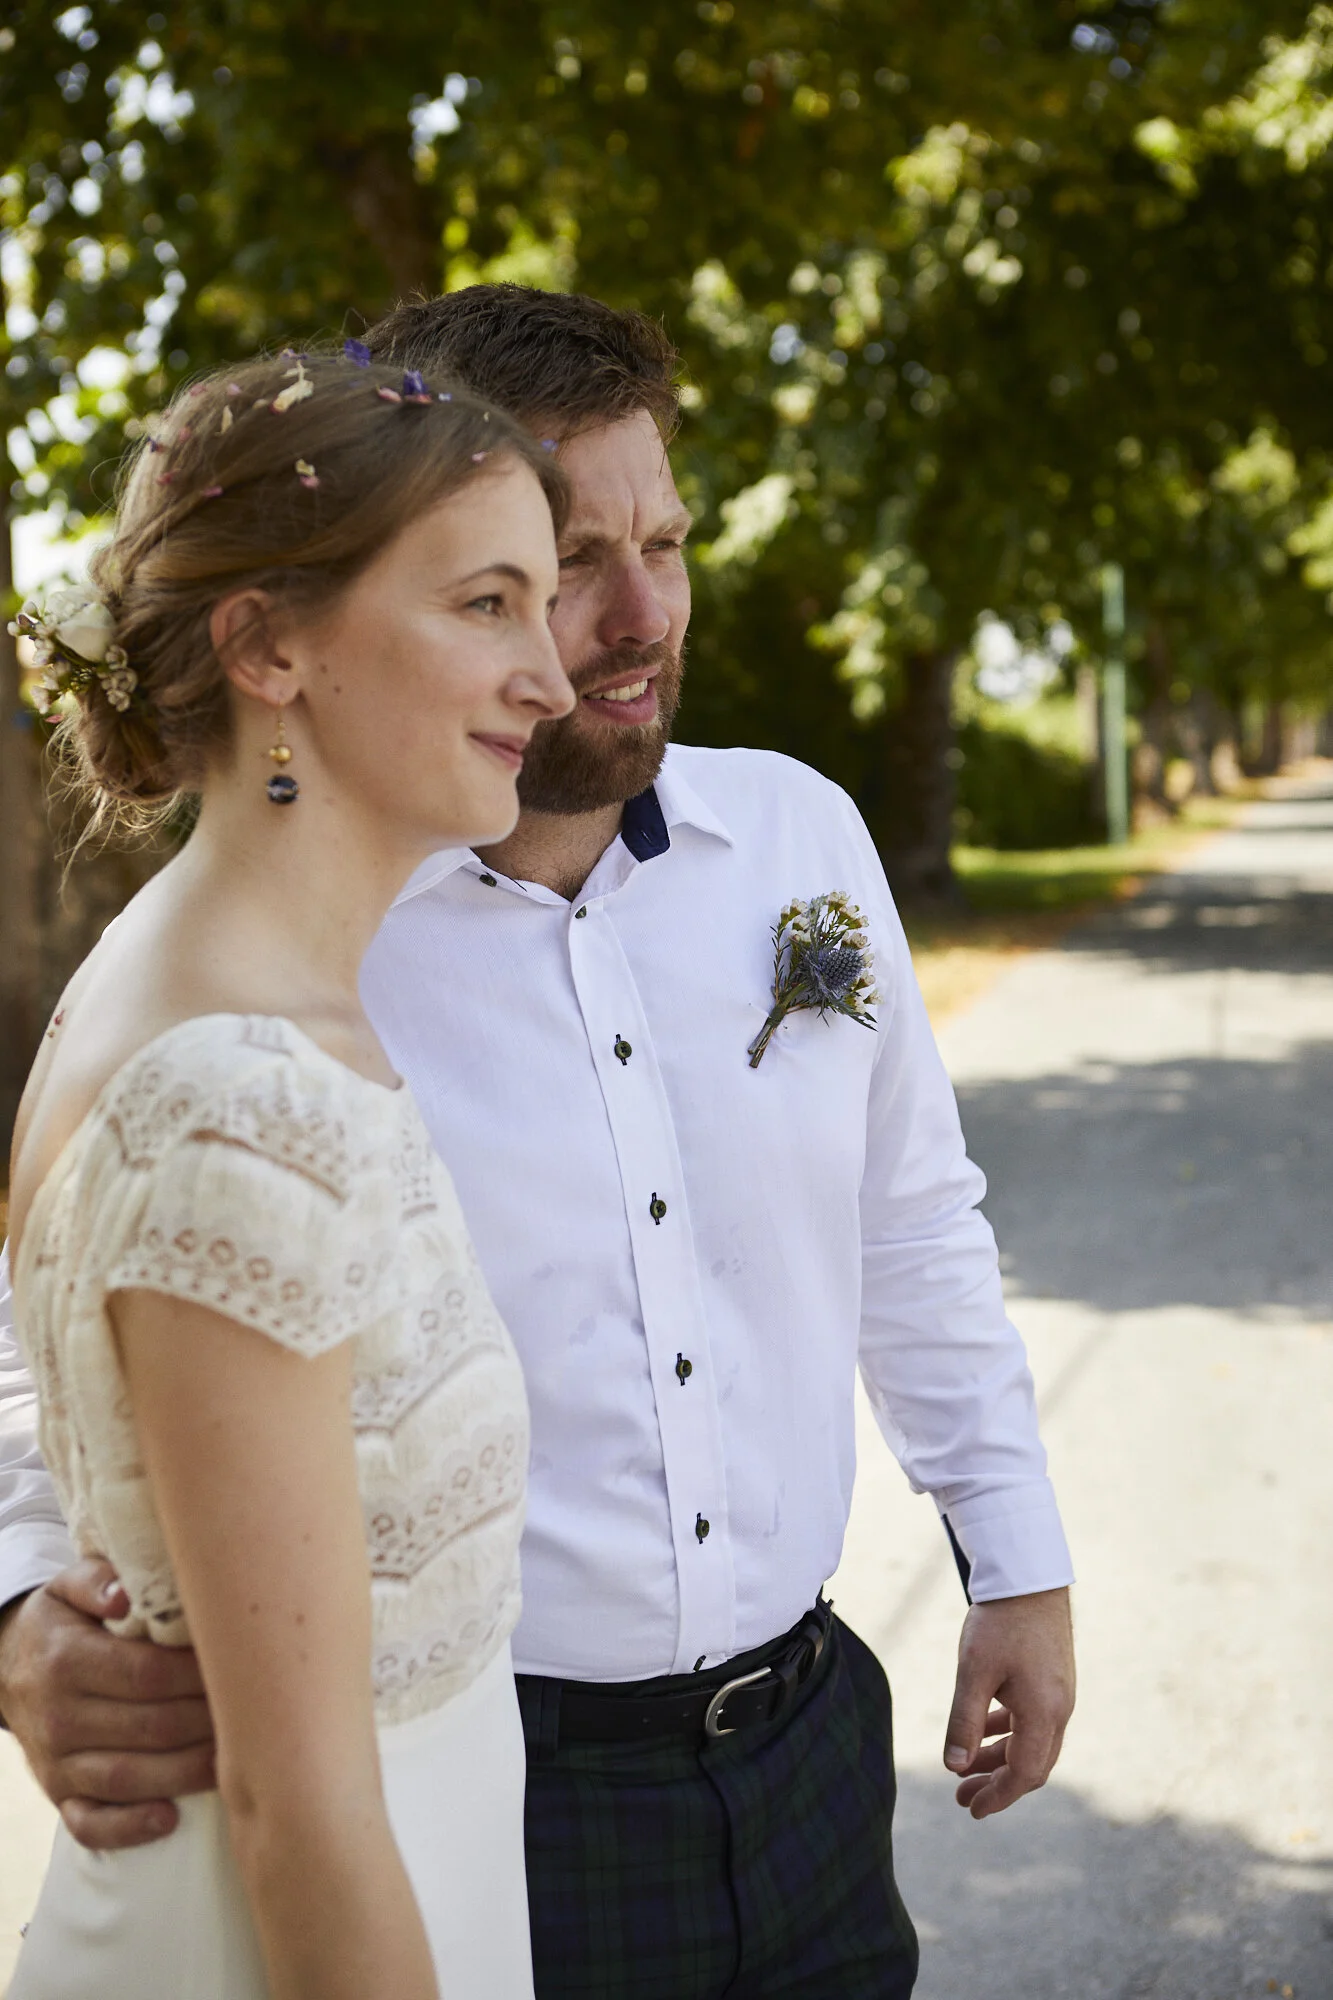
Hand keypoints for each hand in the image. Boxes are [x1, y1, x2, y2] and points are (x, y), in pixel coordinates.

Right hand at [0, 1557, 214, 1850]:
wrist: (8, 1669)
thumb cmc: (63, 1621)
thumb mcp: (70, 1586)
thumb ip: (97, 1581)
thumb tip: (125, 1594)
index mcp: (67, 1660)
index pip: (147, 1674)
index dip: (198, 1676)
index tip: (241, 1667)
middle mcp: (59, 1716)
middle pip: (150, 1728)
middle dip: (207, 1723)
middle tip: (257, 1713)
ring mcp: (56, 1764)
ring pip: (128, 1779)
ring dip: (187, 1774)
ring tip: (234, 1761)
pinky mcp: (58, 1796)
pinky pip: (90, 1824)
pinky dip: (129, 1829)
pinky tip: (170, 1820)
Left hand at [942, 1586, 1074, 1819]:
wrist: (1028, 1578)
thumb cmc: (999, 1623)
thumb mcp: (974, 1672)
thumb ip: (964, 1721)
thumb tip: (955, 1767)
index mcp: (1044, 1713)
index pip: (1024, 1773)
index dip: (998, 1796)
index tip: (971, 1810)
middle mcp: (1059, 1710)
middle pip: (1032, 1766)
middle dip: (997, 1785)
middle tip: (962, 1798)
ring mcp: (1059, 1696)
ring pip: (1032, 1744)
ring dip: (1000, 1760)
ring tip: (965, 1769)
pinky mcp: (1053, 1682)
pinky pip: (1033, 1722)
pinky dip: (1008, 1734)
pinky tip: (984, 1731)